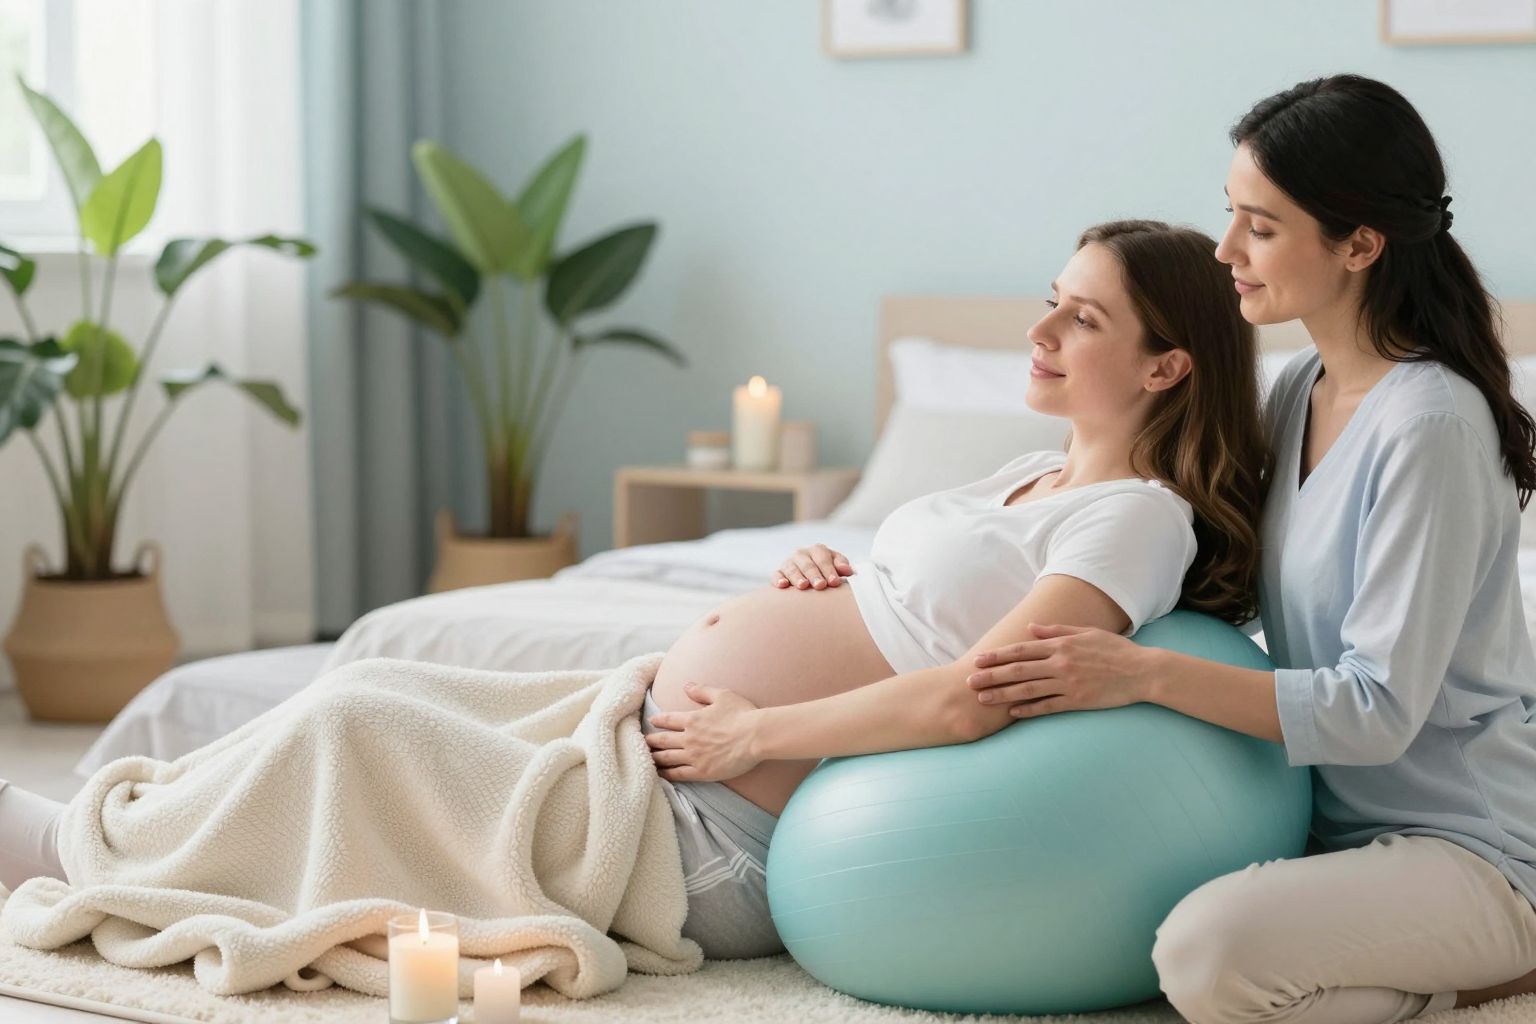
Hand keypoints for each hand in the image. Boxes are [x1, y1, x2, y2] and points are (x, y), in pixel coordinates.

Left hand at [646, 682, 764, 781]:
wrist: (756, 736)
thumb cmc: (742, 714)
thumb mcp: (722, 695)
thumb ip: (702, 690)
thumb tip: (686, 685)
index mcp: (692, 719)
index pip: (668, 720)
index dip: (658, 720)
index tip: (651, 721)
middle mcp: (689, 738)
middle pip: (663, 740)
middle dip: (650, 741)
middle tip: (642, 742)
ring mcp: (694, 756)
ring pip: (667, 758)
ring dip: (655, 758)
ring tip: (646, 759)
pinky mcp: (702, 772)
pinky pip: (679, 774)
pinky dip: (667, 774)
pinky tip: (661, 775)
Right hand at [773, 544, 855, 589]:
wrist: (811, 578)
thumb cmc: (827, 572)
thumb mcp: (835, 566)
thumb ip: (842, 566)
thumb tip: (849, 571)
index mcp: (818, 550)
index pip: (823, 558)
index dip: (829, 569)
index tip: (834, 582)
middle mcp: (802, 554)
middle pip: (808, 563)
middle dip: (814, 574)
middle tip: (820, 585)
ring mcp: (789, 563)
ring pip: (792, 568)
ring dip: (797, 577)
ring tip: (803, 586)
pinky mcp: (778, 573)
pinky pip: (776, 574)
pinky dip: (778, 579)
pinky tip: (783, 585)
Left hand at [965, 623, 1153, 718]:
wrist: (1142, 672)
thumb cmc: (1115, 650)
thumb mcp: (1086, 632)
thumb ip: (1056, 630)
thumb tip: (1031, 627)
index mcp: (1061, 645)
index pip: (1022, 650)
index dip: (998, 656)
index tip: (979, 660)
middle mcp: (1061, 663)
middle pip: (1019, 670)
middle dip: (992, 676)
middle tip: (970, 681)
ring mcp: (1068, 683)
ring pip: (1028, 689)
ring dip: (1003, 694)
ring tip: (983, 698)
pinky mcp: (1078, 701)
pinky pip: (1048, 706)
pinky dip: (1029, 709)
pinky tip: (1012, 712)